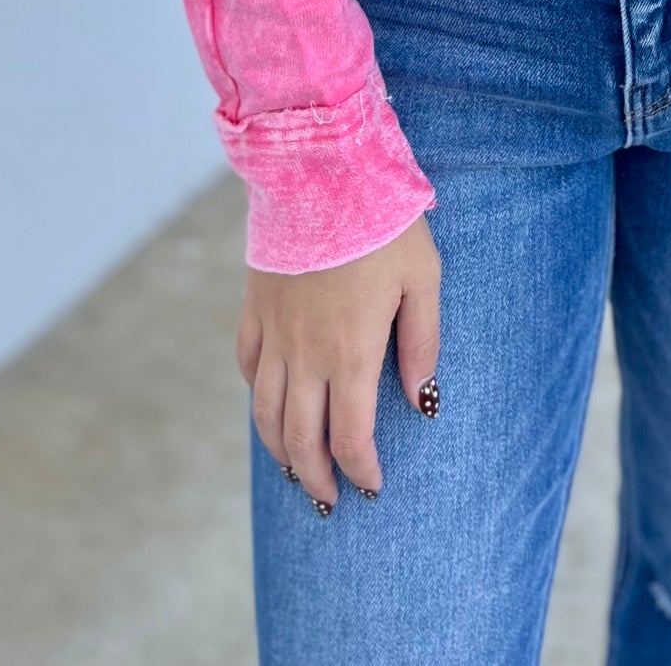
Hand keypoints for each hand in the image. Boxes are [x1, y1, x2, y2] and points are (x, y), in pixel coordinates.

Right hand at [236, 213, 440, 508]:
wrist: (322, 170)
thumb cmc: (384, 223)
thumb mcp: (424, 280)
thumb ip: (422, 345)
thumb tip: (420, 402)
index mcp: (350, 352)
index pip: (350, 437)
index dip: (361, 471)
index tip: (372, 486)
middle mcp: (305, 353)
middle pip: (300, 438)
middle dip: (314, 477)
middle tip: (328, 500)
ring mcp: (274, 331)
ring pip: (265, 411)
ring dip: (279, 450)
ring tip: (294, 470)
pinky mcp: (255, 305)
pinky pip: (246, 364)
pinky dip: (255, 394)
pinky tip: (268, 404)